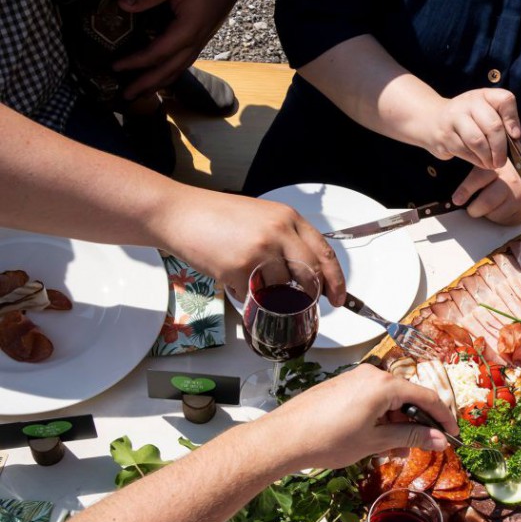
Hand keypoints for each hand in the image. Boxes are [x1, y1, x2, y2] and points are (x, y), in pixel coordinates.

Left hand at [113, 0, 236, 99]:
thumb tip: (124, 5)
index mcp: (188, 30)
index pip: (158, 53)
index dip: (136, 62)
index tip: (116, 67)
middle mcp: (195, 42)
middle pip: (170, 70)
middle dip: (148, 84)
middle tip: (127, 95)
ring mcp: (201, 42)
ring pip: (179, 69)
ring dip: (160, 83)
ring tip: (143, 93)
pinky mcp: (202, 38)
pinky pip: (184, 61)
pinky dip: (170, 72)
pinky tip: (162, 75)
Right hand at [154, 188, 345, 304]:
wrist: (179, 214)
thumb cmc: (218, 217)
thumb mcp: (263, 217)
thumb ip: (288, 240)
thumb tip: (310, 275)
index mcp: (289, 218)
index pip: (325, 253)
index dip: (336, 281)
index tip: (339, 299)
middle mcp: (279, 232)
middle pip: (311, 276)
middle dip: (313, 297)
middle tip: (308, 307)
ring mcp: (260, 251)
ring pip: (284, 290)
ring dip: (274, 298)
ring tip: (256, 285)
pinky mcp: (240, 269)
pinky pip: (255, 297)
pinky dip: (248, 296)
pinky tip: (235, 281)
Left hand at [264, 365, 458, 471]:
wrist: (285, 438)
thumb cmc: (328, 439)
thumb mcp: (376, 441)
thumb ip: (411, 437)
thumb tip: (440, 439)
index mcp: (385, 384)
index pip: (426, 396)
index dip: (443, 417)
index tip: (453, 433)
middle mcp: (373, 374)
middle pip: (408, 396)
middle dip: (418, 423)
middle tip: (424, 446)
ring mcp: (357, 378)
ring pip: (390, 400)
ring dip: (399, 423)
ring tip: (396, 450)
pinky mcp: (344, 386)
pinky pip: (374, 399)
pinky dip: (382, 417)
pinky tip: (378, 439)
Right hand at [423, 90, 520, 171]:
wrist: (431, 119)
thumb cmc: (467, 120)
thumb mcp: (484, 113)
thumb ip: (502, 124)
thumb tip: (516, 144)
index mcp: (483, 95)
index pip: (505, 100)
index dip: (513, 120)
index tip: (515, 136)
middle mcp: (469, 103)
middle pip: (493, 126)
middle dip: (501, 148)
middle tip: (503, 161)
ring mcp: (454, 118)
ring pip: (478, 141)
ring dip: (488, 157)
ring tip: (492, 163)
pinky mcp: (445, 135)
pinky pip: (465, 151)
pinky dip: (476, 160)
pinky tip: (480, 161)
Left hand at [452, 162, 520, 224]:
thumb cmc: (508, 173)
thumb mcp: (494, 165)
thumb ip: (479, 173)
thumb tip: (458, 191)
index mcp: (498, 169)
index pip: (478, 178)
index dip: (465, 190)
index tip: (456, 199)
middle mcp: (509, 184)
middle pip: (486, 202)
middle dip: (474, 209)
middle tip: (471, 209)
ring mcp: (516, 199)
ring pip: (494, 215)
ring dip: (486, 214)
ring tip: (489, 207)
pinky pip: (503, 221)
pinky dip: (497, 218)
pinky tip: (500, 209)